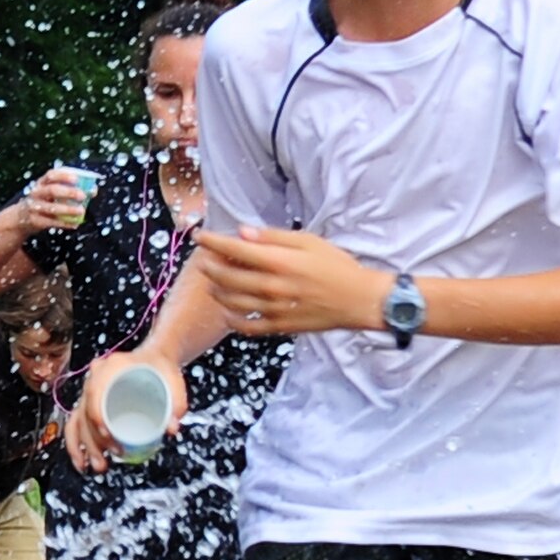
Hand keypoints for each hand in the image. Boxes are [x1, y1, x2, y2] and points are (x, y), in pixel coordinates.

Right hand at [18, 168, 93, 232]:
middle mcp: (36, 193)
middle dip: (68, 192)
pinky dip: (64, 223)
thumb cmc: (43, 202)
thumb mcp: (50, 192)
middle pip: (52, 190)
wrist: (21, 218)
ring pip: (52, 208)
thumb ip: (69, 190)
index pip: (51, 175)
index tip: (76, 178)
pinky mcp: (35, 221)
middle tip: (82, 196)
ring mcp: (34, 207)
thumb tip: (92, 190)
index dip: (63, 176)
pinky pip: (51, 222)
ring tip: (81, 211)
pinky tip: (75, 223)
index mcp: (41, 183)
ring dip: (68, 209)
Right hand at [64, 350, 186, 473]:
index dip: (96, 414)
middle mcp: (95, 378)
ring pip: (78, 421)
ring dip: (83, 447)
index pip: (95, 391)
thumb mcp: (173, 381)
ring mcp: (90, 392)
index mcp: (112, 367)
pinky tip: (81, 462)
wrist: (153, 359)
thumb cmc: (161, 369)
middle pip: (85, 411)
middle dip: (93, 441)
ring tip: (96, 467)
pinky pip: (76, 424)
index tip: (106, 434)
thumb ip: (177, 403)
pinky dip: (76, 444)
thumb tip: (170, 429)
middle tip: (108, 459)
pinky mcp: (89, 404)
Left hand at [195, 225, 392, 336]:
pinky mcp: (281, 327)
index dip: (213, 242)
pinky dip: (232, 320)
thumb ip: (273, 237)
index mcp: (280, 262)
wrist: (360, 300)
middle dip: (209, 266)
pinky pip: (248, 327)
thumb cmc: (336, 266)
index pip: (235, 251)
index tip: (199, 236)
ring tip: (212, 282)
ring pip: (232, 302)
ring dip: (216, 291)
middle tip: (203, 259)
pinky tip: (227, 311)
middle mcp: (273, 287)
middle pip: (228, 277)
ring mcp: (275, 310)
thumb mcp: (308, 241)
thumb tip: (242, 232)